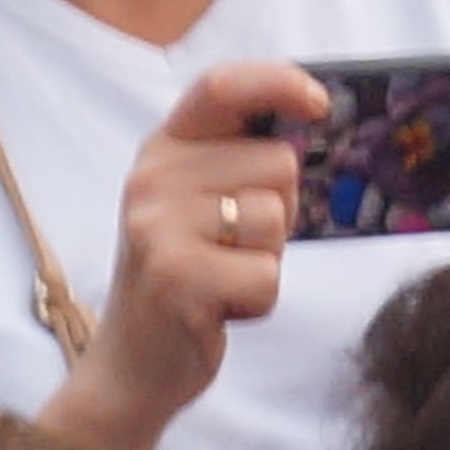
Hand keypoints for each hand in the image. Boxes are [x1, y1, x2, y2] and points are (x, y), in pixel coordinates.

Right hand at [43, 61, 317, 449]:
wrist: (130, 366)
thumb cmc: (184, 276)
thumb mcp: (195, 202)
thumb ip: (236, 159)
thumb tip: (313, 118)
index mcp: (161, 151)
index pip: (222, 86)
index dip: (280, 83)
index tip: (319, 106)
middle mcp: (152, 181)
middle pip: (278, 162)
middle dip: (279, 208)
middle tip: (232, 244)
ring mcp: (158, 229)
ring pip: (276, 220)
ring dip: (266, 258)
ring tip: (222, 276)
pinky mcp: (177, 280)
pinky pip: (267, 276)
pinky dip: (256, 301)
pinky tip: (218, 308)